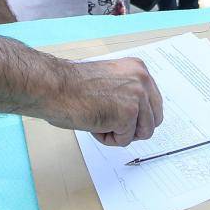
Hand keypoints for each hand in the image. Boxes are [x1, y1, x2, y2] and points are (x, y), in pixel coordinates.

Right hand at [48, 56, 163, 145]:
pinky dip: (108, 139)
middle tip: (111, 124)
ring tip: (100, 121)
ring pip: (142, 132)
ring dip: (120, 133)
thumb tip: (138, 115)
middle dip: (134, 128)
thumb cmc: (71, 86)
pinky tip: (94, 124)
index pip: (153, 102)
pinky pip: (125, 140)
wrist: (55, 87)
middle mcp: (142, 79)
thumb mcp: (110, 81)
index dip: (138, 117)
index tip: (122, 117)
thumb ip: (127, 92)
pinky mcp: (128, 114)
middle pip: (153, 119)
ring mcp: (138, 96)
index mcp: (138, 68)